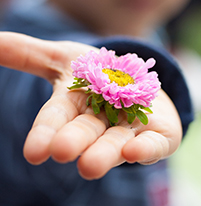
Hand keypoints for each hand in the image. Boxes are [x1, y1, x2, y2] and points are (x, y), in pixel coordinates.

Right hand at [0, 32, 181, 179]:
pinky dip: (144, 150)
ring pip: (114, 143)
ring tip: (90, 166)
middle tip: (62, 150)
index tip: (33, 151)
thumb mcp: (62, 57)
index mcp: (74, 105)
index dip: (45, 132)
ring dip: (104, 153)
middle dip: (73, 140)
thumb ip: (26, 53)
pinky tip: (135, 152)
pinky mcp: (155, 135)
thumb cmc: (96, 72)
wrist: (135, 80)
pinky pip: (151, 144)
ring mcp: (127, 130)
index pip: (55, 118)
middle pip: (85, 132)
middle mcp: (98, 122)